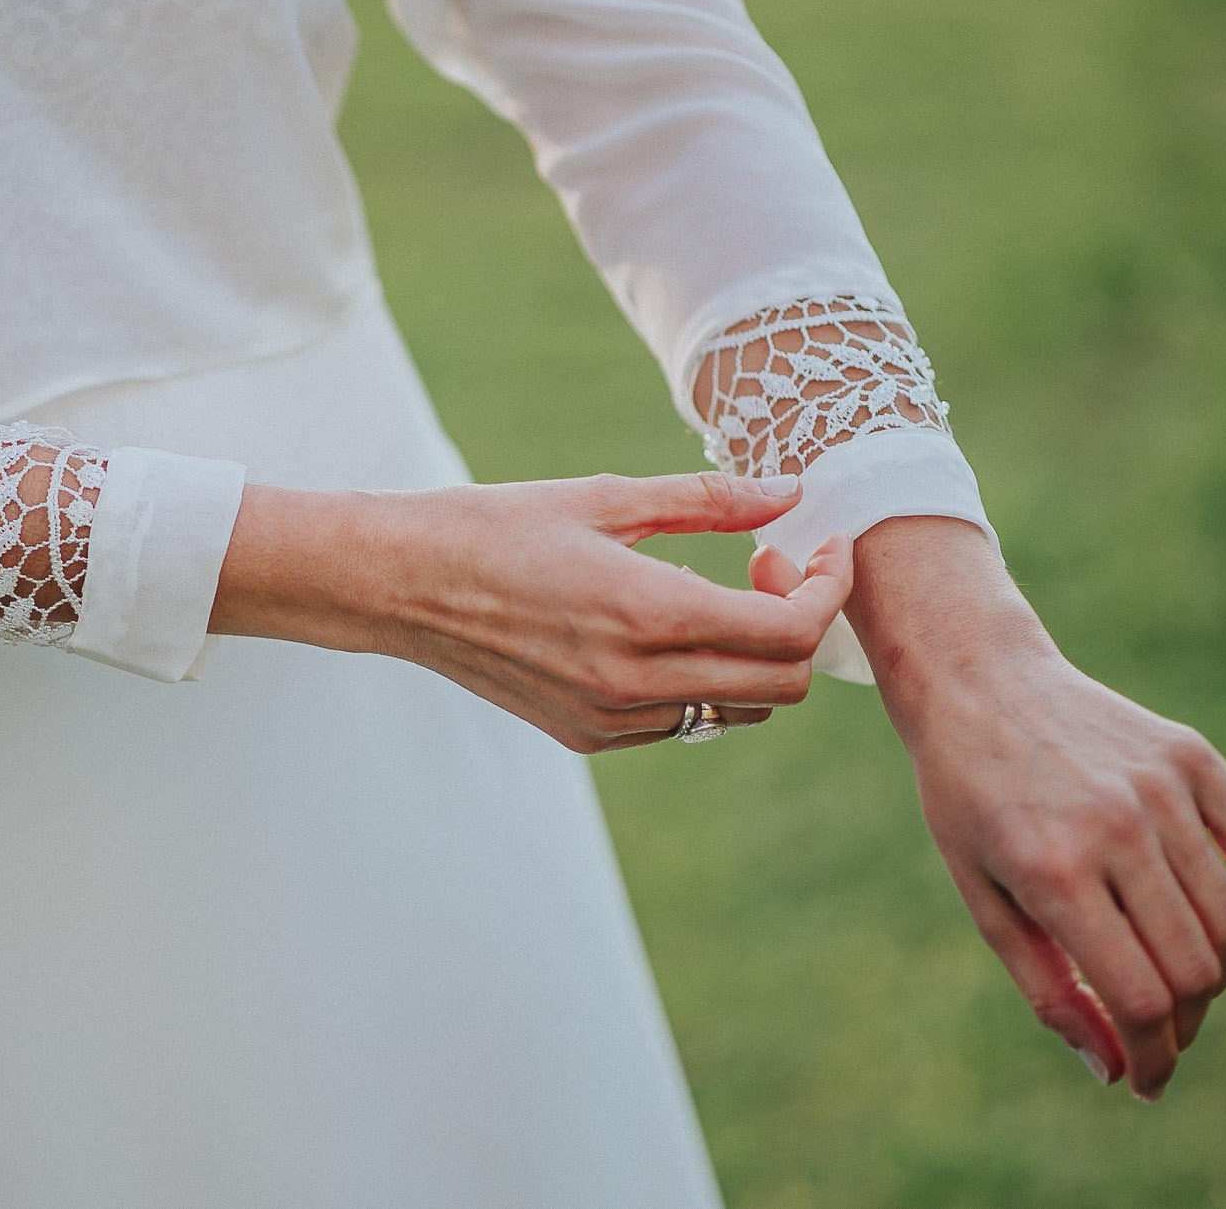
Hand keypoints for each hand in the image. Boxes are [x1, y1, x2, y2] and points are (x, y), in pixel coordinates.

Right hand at [211, 471, 853, 751]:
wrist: (399, 586)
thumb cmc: (494, 526)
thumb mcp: (603, 496)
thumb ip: (707, 498)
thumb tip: (790, 490)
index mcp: (647, 611)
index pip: (789, 630)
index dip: (826, 589)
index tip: (816, 548)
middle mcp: (636, 679)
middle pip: (781, 684)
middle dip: (798, 624)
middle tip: (765, 568)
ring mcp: (612, 717)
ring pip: (738, 710)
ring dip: (753, 656)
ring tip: (715, 595)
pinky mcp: (589, 735)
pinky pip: (684, 722)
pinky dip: (702, 680)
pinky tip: (663, 628)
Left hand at [850, 519, 1225, 1100]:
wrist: (979, 683)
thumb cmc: (968, 799)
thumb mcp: (982, 896)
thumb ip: (1046, 985)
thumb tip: (1112, 1068)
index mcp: (1052, 870)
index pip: (1138, 996)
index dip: (1151, 1057)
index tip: (1146, 1082)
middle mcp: (1116, 827)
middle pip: (1197, 970)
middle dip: (1182, 1024)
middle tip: (1156, 1032)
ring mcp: (1162, 788)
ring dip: (1214, 970)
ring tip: (1171, 974)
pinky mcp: (1193, 758)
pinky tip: (1203, 918)